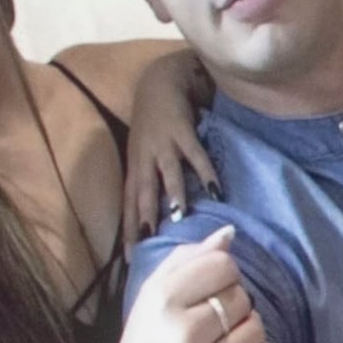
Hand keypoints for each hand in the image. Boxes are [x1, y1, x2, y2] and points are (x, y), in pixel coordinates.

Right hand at [67, 230, 276, 342]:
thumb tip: (228, 235)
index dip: (223, 277)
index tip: (210, 293)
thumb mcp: (148, 303)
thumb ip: (185, 263)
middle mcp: (182, 336)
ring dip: (247, 336)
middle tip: (212, 327)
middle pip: (242, 299)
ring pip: (258, 332)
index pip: (223, 267)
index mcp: (160, 304)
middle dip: (234, 309)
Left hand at [114, 51, 217, 231]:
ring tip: (180, 216)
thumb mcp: (144, 152)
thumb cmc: (153, 122)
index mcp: (135, 166)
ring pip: (166, 173)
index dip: (128, 231)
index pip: (128, 203)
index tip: (131, 260)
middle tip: (149, 243)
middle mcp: (144, 158)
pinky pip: (195, 154)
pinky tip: (214, 190)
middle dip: (144, 218)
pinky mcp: (181, 130)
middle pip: (142, 193)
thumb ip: (151, 179)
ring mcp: (162, 144)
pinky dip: (204, 172)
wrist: (158, 82)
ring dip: (172, 194)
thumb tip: (162, 214)